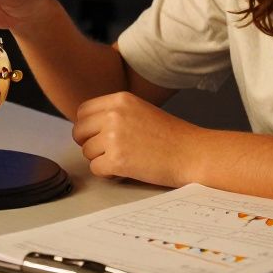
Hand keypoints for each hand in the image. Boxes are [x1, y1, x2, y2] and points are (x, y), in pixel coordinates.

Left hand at [72, 91, 202, 187]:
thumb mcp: (141, 110)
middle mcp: (114, 114)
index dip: (87, 126)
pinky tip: (126, 169)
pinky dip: (107, 173)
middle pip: (79, 131)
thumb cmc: (172, 136)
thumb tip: (88, 124)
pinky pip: (95, 169)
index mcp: (120, 99)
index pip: (83, 111)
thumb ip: (115, 112)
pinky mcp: (116, 160)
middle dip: (89, 144)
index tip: (95, 135)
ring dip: (100, 159)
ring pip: (86, 152)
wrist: (192, 153)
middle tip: (107, 151)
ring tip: (125, 159)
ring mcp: (114, 137)